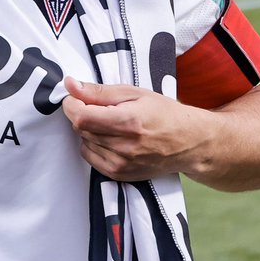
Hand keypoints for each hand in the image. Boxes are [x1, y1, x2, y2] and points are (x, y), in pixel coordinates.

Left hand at [61, 76, 208, 181]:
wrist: (189, 143)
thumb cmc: (164, 113)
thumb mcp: (133, 93)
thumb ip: (99, 91)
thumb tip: (70, 85)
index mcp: (129, 122)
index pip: (81, 117)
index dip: (72, 104)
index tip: (76, 97)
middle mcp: (125, 147)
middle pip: (81, 129)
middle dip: (81, 114)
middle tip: (98, 107)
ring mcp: (123, 165)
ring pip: (84, 142)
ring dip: (89, 130)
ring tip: (110, 123)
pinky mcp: (120, 175)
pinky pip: (91, 157)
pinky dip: (93, 145)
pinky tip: (110, 138)